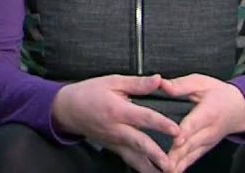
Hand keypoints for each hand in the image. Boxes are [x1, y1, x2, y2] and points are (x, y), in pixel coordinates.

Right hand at [52, 75, 180, 172]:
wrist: (68, 109)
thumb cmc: (89, 93)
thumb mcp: (112, 82)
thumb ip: (137, 83)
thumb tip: (158, 80)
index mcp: (117, 110)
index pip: (143, 118)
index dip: (161, 124)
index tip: (176, 130)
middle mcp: (116, 129)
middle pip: (139, 143)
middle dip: (156, 154)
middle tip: (171, 163)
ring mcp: (114, 142)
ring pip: (134, 158)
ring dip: (150, 168)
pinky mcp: (114, 148)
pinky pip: (130, 161)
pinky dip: (142, 168)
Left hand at [160, 74, 244, 172]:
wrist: (239, 109)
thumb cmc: (218, 94)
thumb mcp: (201, 82)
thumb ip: (181, 85)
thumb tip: (162, 83)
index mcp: (208, 111)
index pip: (195, 123)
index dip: (186, 132)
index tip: (177, 140)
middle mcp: (209, 130)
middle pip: (192, 143)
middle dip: (178, 154)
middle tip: (165, 162)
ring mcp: (208, 141)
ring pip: (192, 154)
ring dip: (179, 164)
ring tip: (167, 171)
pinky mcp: (205, 148)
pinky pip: (193, 159)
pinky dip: (183, 167)